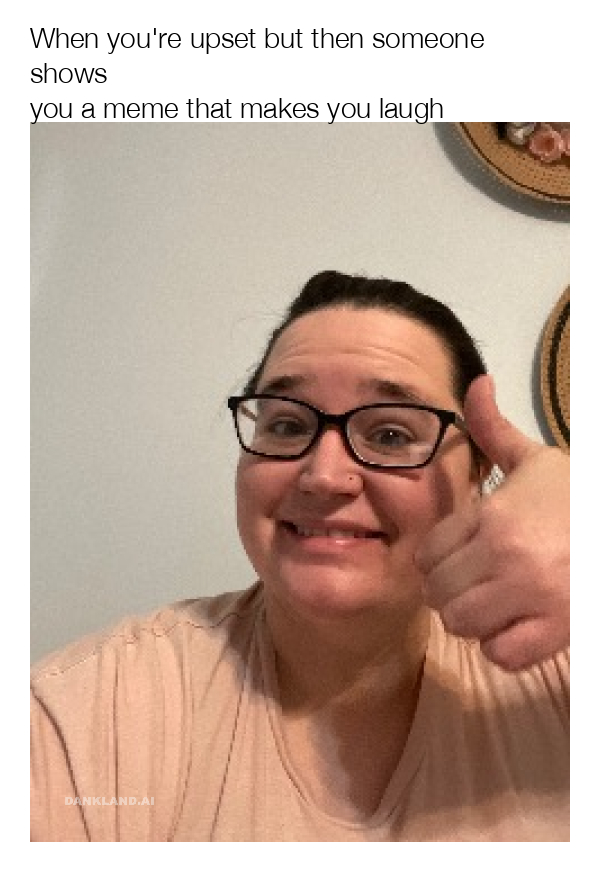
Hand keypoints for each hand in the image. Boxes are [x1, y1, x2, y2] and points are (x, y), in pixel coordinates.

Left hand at [415, 374, 569, 670]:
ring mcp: (529, 597)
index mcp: (493, 516)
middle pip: (438, 593)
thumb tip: (475, 384)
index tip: (459, 555)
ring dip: (472, 618)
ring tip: (493, 603)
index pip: (427, 554)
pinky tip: (517, 624)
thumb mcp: (536, 461)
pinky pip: (501, 654)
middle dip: (450, 590)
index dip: (439, 558)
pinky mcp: (554, 630)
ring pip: (462, 625)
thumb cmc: (577, 498)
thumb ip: (494, 429)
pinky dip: (503, 645)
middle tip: (473, 582)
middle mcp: (504, 557)